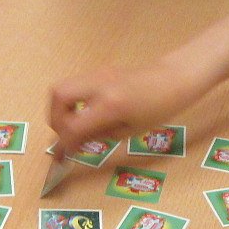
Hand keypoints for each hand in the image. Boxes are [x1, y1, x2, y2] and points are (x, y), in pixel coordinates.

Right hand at [48, 60, 198, 156]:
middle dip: (55, 120)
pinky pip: (74, 86)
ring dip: (60, 109)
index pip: (73, 126)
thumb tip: (76, 141)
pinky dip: (71, 102)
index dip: (63, 144)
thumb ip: (100, 135)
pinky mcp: (98, 72)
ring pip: (61, 88)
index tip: (62, 157)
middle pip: (57, 97)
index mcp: (110, 105)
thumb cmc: (159, 108)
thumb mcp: (131, 131)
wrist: (173, 78)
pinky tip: (85, 114)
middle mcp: (98, 85)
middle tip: (65, 135)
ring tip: (73, 125)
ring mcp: (96, 74)